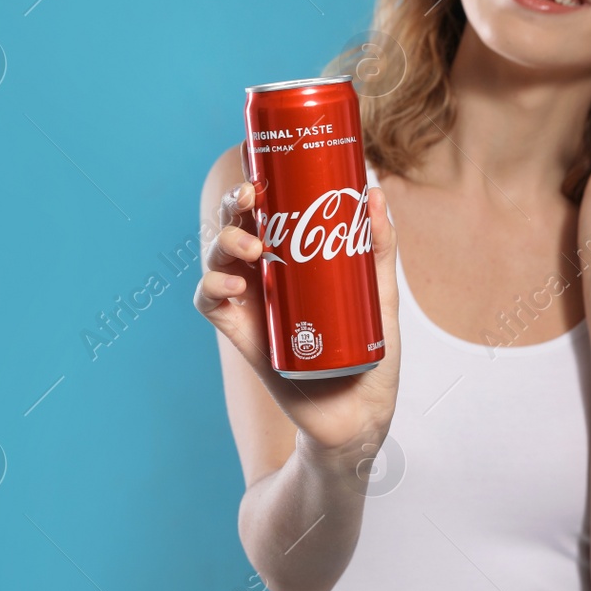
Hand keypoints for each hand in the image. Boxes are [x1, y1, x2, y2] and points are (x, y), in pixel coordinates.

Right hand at [193, 178, 402, 457]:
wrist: (358, 414)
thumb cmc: (370, 354)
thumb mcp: (381, 296)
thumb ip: (378, 248)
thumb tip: (374, 194)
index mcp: (294, 258)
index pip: (264, 213)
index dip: (253, 190)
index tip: (262, 176)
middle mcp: (266, 275)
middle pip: (234, 227)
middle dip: (232, 206)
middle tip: (250, 199)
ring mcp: (250, 302)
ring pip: (217, 258)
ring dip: (224, 242)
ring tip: (252, 248)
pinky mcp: (240, 333)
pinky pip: (209, 301)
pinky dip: (212, 286)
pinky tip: (233, 285)